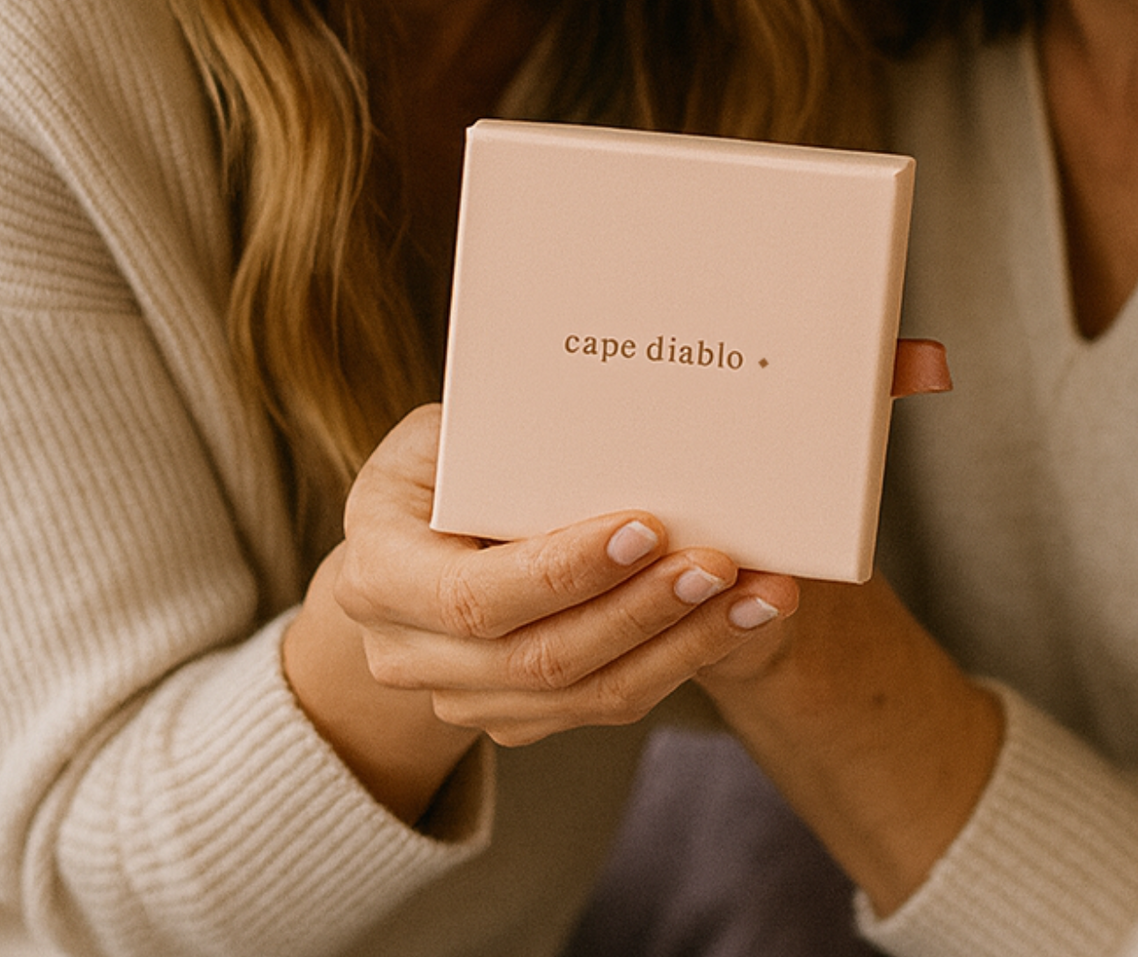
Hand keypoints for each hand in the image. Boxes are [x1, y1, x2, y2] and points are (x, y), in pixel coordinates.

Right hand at [328, 408, 798, 745]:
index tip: (647, 528)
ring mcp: (462, 699)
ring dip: (685, 645)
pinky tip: (739, 619)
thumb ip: (497, 436)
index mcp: (378, 575)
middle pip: (540, 659)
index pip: (475, 597)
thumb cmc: (437, 467)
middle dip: (642, 611)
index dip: (563, 571)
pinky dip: (681, 659)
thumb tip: (594, 417)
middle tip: (721, 564)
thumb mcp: (442, 434)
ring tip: (760, 597)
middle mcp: (408, 655)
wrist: (406, 549)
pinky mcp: (517, 720)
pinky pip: (608, 701)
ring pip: (587, 695)